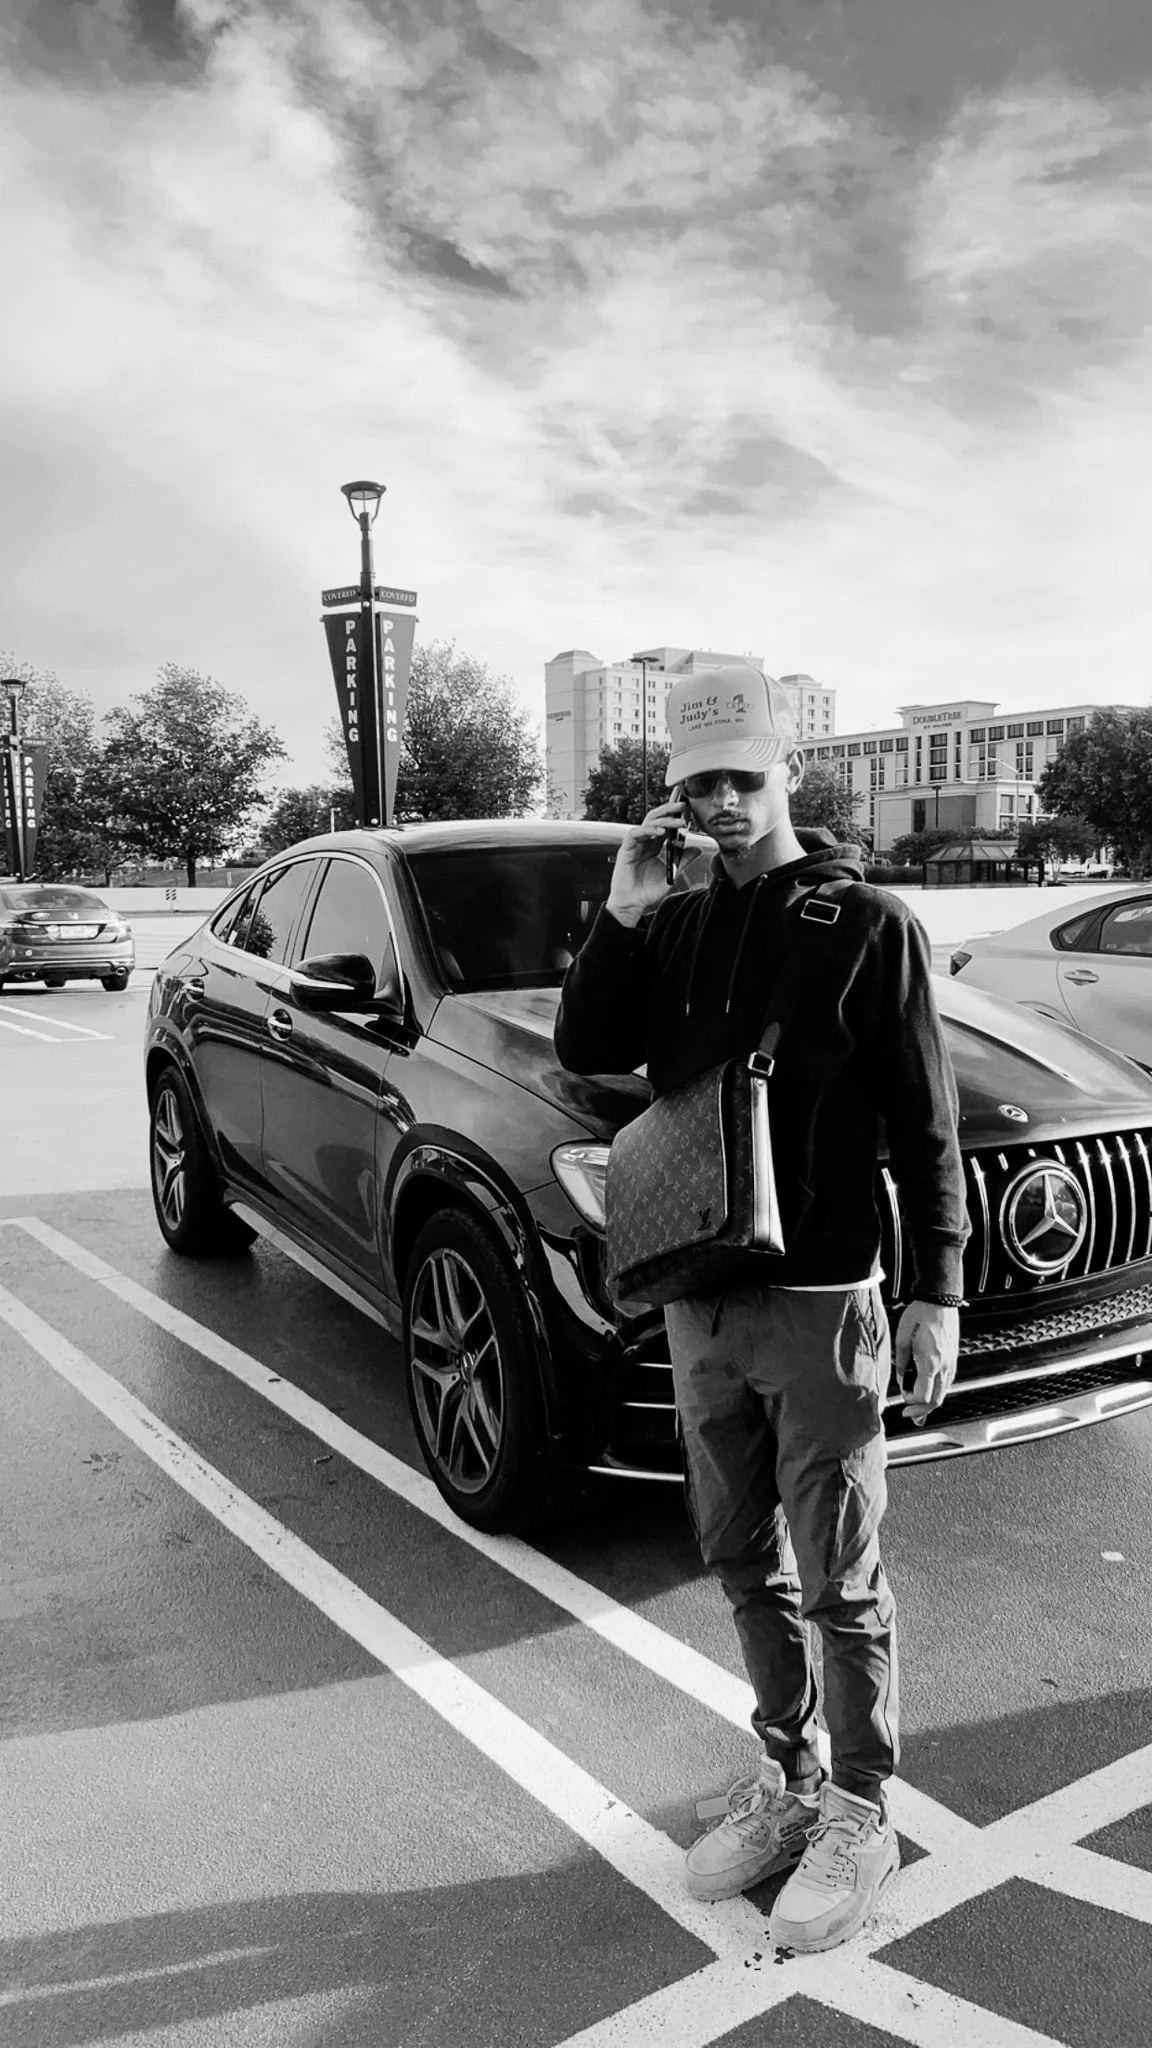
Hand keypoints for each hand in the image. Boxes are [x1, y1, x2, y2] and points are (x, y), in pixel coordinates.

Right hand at [606, 796, 689, 925]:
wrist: (633, 904)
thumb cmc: (648, 891)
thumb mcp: (672, 873)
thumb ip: (683, 860)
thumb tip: (697, 849)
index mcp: (654, 846)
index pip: (665, 825)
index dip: (675, 816)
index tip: (688, 810)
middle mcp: (645, 842)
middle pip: (656, 819)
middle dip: (669, 810)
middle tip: (683, 805)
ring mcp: (635, 844)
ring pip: (648, 823)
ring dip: (663, 820)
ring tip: (677, 819)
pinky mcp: (626, 849)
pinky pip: (636, 834)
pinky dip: (648, 830)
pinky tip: (660, 832)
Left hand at [894, 1301, 959, 1425]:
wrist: (939, 1301)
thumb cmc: (919, 1316)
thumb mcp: (902, 1340)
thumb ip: (900, 1364)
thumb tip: (900, 1380)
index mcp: (930, 1364)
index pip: (924, 1397)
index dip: (912, 1403)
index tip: (902, 1400)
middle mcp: (944, 1367)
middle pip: (937, 1400)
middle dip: (922, 1411)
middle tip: (910, 1416)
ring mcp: (952, 1363)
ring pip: (944, 1392)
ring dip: (931, 1403)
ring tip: (919, 1409)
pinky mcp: (954, 1357)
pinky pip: (947, 1381)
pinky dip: (938, 1391)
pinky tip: (929, 1390)